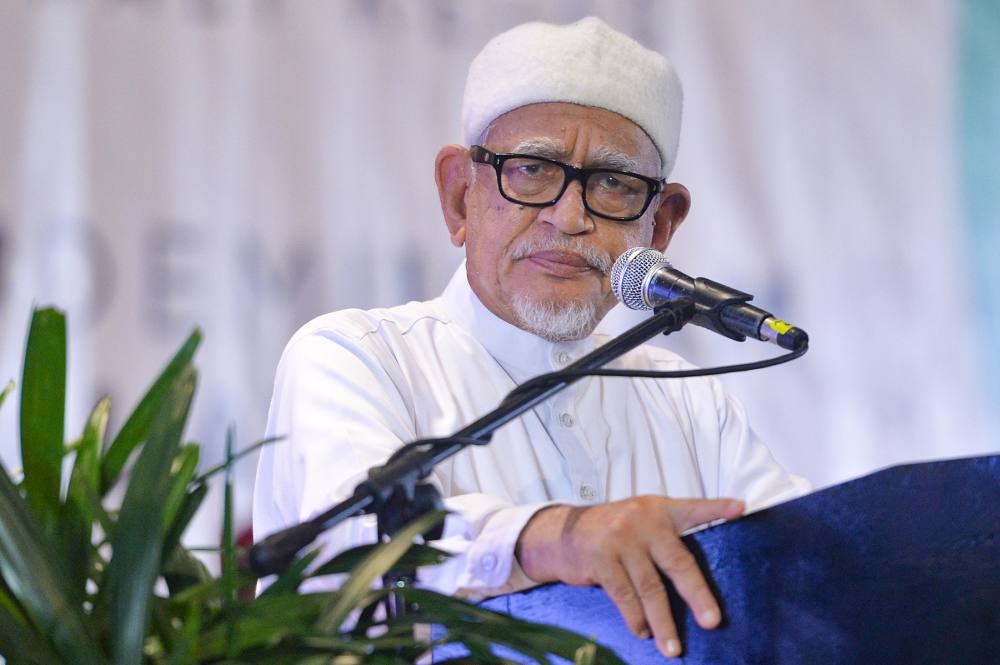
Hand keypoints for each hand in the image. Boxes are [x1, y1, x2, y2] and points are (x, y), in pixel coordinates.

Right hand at [515, 495, 743, 658]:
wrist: (561, 533)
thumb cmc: (610, 532)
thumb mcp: (639, 520)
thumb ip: (665, 536)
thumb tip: (696, 578)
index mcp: (659, 510)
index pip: (692, 509)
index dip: (716, 509)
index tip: (740, 509)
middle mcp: (643, 521)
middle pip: (678, 562)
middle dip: (697, 595)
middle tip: (711, 621)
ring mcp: (621, 539)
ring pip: (650, 589)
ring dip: (663, 623)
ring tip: (673, 648)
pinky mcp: (601, 559)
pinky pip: (625, 596)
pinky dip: (636, 619)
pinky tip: (643, 632)